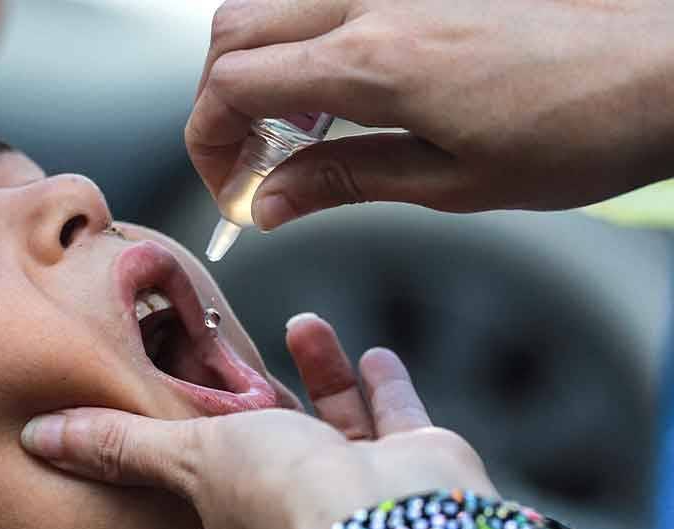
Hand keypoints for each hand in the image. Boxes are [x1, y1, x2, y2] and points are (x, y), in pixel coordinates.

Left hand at [20, 314, 496, 528]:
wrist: (393, 513)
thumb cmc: (280, 500)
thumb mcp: (185, 458)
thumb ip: (119, 446)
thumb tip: (41, 438)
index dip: (194, 523)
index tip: (187, 473)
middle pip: (272, 477)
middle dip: (259, 418)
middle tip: (243, 372)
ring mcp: (355, 505)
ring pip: (335, 434)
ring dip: (319, 378)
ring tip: (304, 325)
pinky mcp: (406, 476)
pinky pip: (395, 423)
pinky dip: (382, 387)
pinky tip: (369, 351)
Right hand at [187, 0, 673, 228]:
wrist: (669, 62)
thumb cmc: (583, 126)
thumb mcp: (452, 181)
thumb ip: (343, 181)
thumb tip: (270, 202)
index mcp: (373, 61)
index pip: (234, 84)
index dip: (207, 140)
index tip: (228, 186)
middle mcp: (372, 0)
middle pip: (234, 32)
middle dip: (216, 102)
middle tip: (247, 161)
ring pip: (273, 3)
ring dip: (257, 66)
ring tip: (294, 130)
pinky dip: (302, 42)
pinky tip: (339, 89)